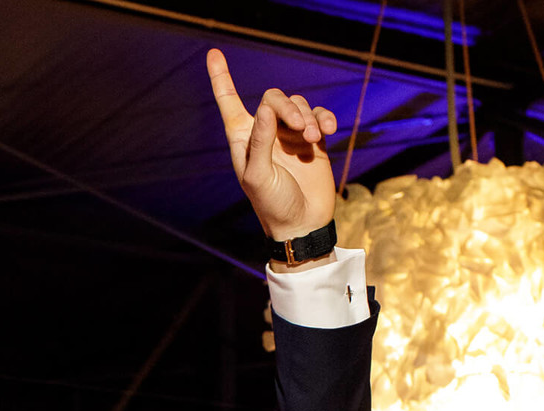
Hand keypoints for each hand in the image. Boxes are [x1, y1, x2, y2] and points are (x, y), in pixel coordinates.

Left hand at [206, 48, 337, 242]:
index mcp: (243, 140)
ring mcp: (289, 136)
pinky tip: (329, 131)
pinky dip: (325, 118)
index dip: (221, 79)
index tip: (213, 54)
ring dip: (307, 116)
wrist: (302, 224)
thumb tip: (264, 107)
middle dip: (287, 107)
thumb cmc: (273, 205)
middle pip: (273, 98)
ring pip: (298, 104)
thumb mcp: (259, 176)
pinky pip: (318, 115)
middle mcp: (264, 134)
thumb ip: (260, 141)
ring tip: (314, 138)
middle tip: (300, 128)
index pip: (229, 103)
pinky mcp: (313, 140)